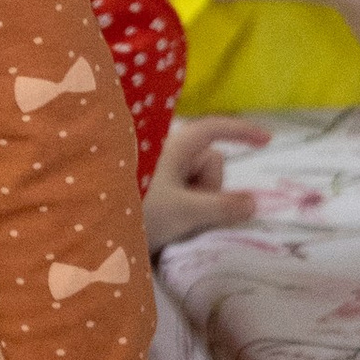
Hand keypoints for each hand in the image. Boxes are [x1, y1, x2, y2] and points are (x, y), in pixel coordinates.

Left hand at [143, 117, 271, 250]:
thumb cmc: (138, 210)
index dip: (241, 131)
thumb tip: (253, 202)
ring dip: (196, 203)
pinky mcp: (148, 189)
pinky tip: (166, 228)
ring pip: (197, 182)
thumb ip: (222, 207)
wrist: (91, 231)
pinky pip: (182, 194)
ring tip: (172, 224)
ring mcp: (155, 170)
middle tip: (190, 214)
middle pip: (210, 163)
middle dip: (211, 188)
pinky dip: (184, 209)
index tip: (268, 140)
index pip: (214, 129)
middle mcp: (165, 152)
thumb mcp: (185, 211)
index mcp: (174, 146)